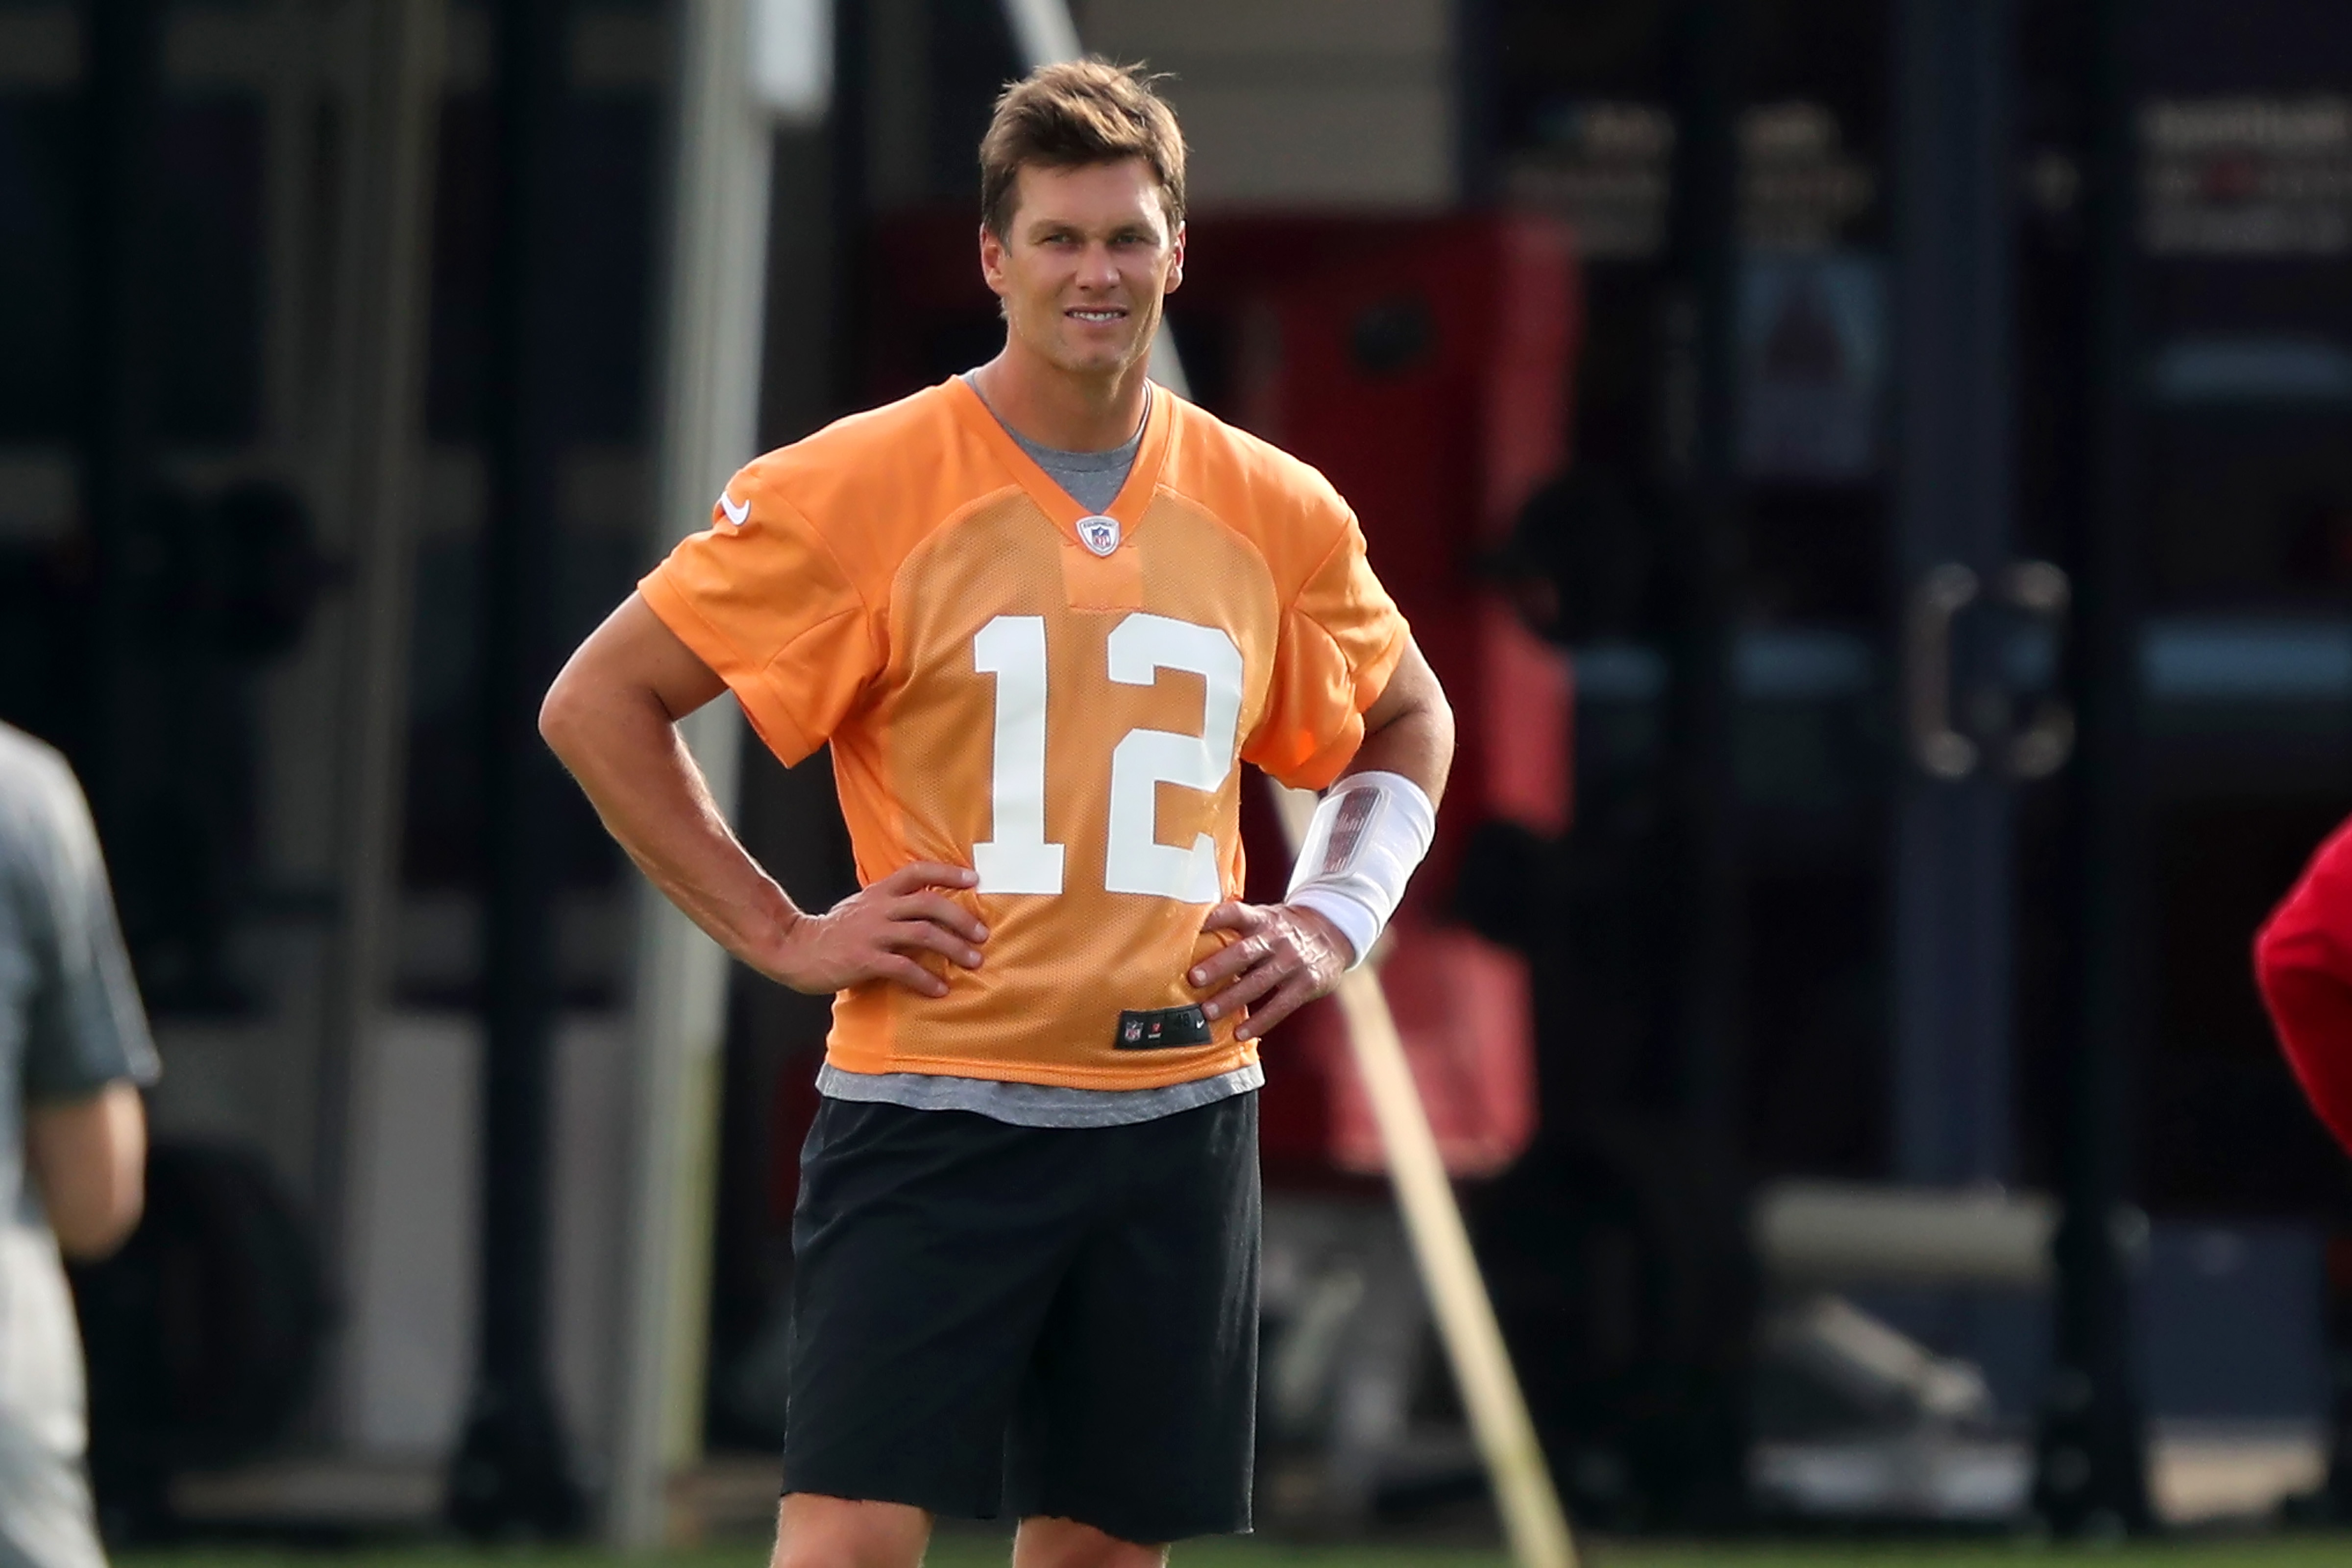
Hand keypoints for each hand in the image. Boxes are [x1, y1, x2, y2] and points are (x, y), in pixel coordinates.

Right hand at [760, 862, 986, 998]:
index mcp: (879, 892)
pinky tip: (940, 989)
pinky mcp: (865, 960)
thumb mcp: (862, 906)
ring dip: (953, 948)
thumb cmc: (833, 931)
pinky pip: (903, 968)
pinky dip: (926, 979)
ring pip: (923, 934)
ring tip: (973, 961)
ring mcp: (872, 934)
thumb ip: (889, 904)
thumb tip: (925, 908)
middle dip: (961, 919)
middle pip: (930, 904)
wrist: (795, 950)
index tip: (974, 878)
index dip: (948, 872)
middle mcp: (879, 908)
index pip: (918, 872)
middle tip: (982, 934)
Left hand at [1188, 901, 1353, 1041]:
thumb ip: (1237, 926)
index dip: (1214, 918)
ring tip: (1208, 1012)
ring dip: (1232, 998)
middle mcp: (1277, 938)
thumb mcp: (1265, 917)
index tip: (1192, 928)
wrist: (1333, 933)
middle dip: (1218, 966)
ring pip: (1259, 982)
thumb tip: (1192, 936)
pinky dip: (1260, 1021)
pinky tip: (1240, 1033)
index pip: (1236, 913)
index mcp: (1263, 919)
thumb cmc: (1285, 929)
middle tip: (1193, 979)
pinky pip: (1280, 1005)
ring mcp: (1293, 962)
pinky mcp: (1306, 984)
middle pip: (1244, 952)